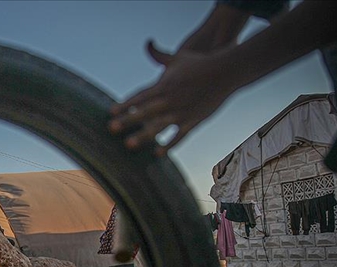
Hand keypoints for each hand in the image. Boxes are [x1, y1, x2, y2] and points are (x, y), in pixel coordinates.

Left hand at [108, 40, 236, 155]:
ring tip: (128, 144)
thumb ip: (159, 55)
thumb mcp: (177, 57)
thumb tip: (148, 43)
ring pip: (158, 126)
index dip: (124, 104)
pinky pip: (179, 135)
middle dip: (127, 120)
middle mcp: (169, 100)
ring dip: (143, 136)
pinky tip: (157, 154)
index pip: (139, 97)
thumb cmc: (200, 63)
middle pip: (144, 112)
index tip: (111, 112)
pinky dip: (168, 144)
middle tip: (111, 128)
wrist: (225, 71)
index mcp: (163, 86)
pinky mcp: (194, 120)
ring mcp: (181, 111)